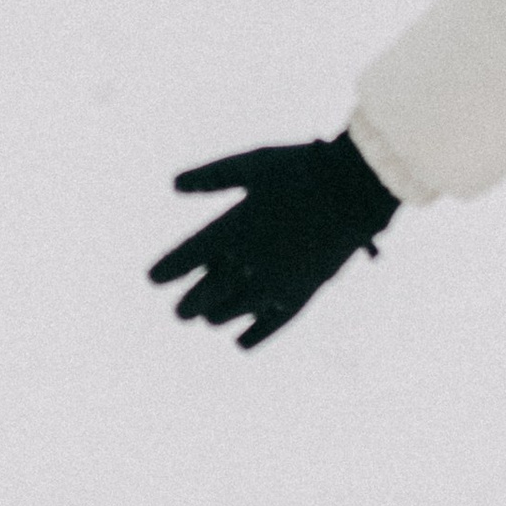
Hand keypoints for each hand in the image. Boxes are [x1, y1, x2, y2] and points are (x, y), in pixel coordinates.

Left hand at [148, 130, 399, 348]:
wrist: (352, 187)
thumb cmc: (300, 168)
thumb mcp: (252, 163)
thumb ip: (211, 176)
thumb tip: (173, 184)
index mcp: (233, 227)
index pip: (187, 257)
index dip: (167, 270)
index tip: (152, 279)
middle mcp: (249, 260)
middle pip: (207, 292)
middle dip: (189, 304)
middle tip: (180, 312)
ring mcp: (276, 281)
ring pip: (233, 311)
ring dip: (215, 316)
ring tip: (207, 319)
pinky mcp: (302, 294)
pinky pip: (270, 325)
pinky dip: (252, 335)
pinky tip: (239, 341)